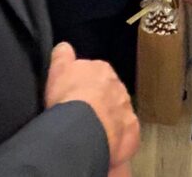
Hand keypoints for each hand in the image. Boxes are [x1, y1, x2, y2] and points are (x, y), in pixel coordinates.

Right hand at [45, 42, 139, 169]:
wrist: (85, 126)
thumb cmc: (69, 96)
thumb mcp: (59, 70)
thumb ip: (63, 56)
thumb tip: (64, 47)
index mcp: (102, 70)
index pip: (97, 73)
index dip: (86, 84)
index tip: (77, 93)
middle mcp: (119, 87)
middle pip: (110, 93)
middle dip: (100, 101)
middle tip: (83, 114)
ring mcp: (127, 109)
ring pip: (119, 113)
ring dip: (109, 120)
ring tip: (92, 131)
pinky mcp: (132, 132)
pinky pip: (125, 134)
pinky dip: (117, 139)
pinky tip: (104, 144)